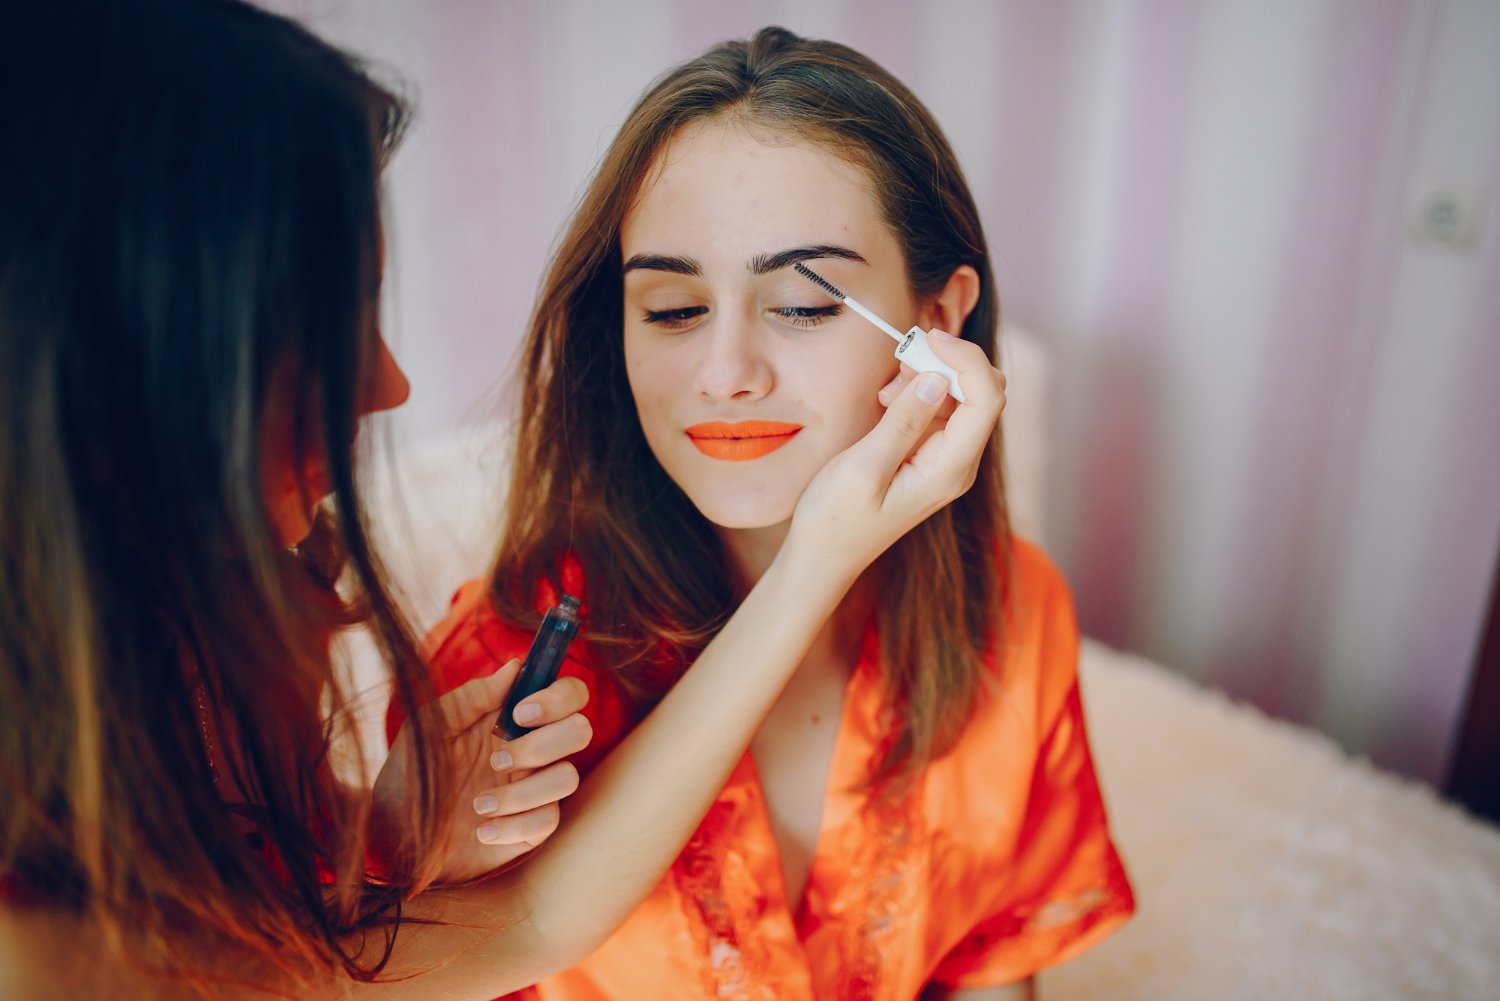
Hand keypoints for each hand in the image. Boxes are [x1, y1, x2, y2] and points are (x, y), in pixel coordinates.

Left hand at [374, 661, 591, 885]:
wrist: (394, 835)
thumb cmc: (411, 774)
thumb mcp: (431, 727)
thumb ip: (473, 696)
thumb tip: (516, 666)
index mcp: (514, 719)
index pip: (568, 695)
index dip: (559, 698)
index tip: (520, 713)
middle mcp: (533, 750)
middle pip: (581, 731)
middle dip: (543, 744)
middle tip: (497, 758)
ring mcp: (534, 789)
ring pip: (568, 778)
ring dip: (522, 792)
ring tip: (478, 805)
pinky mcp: (530, 828)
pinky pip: (548, 821)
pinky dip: (514, 826)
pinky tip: (482, 831)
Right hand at [786, 328, 1004, 583]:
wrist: (823, 557)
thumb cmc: (836, 520)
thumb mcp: (863, 468)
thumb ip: (903, 423)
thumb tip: (936, 379)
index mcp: (950, 469)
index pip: (986, 399)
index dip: (966, 359)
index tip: (928, 338)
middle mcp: (958, 464)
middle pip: (983, 393)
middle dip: (949, 364)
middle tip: (902, 359)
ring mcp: (946, 460)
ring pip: (961, 397)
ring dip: (928, 378)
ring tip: (884, 393)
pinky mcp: (929, 456)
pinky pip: (939, 411)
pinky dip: (917, 394)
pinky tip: (885, 403)